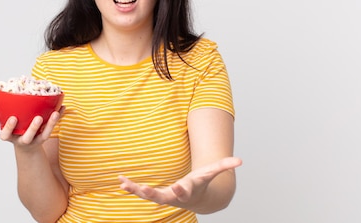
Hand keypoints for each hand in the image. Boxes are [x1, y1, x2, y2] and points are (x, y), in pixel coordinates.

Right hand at [0, 100, 62, 147]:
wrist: (27, 146)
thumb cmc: (13, 129)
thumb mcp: (2, 122)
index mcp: (10, 136)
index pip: (6, 135)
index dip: (8, 128)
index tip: (12, 118)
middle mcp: (22, 140)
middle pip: (27, 137)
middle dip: (32, 129)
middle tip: (37, 118)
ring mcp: (35, 140)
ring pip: (43, 135)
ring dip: (50, 125)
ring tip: (54, 114)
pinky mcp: (44, 138)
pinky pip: (52, 129)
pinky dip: (57, 119)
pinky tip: (61, 108)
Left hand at [118, 157, 241, 208]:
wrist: (195, 200)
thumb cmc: (202, 184)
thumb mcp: (211, 173)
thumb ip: (223, 166)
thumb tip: (240, 160)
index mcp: (188, 190)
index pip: (185, 191)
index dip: (182, 189)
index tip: (178, 187)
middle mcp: (174, 196)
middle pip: (163, 197)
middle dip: (153, 194)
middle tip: (144, 190)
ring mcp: (163, 196)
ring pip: (148, 196)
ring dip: (136, 190)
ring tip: (125, 183)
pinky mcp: (154, 194)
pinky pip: (140, 192)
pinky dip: (130, 187)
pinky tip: (120, 180)